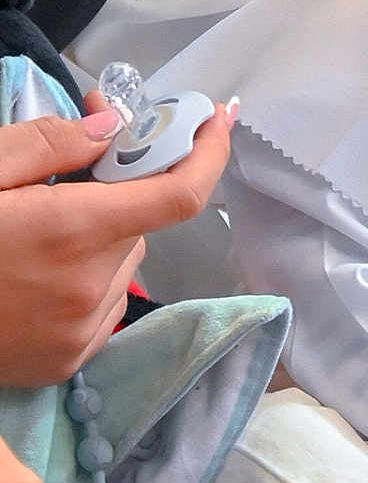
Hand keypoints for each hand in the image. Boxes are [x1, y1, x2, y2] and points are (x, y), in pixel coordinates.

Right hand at [0, 103, 232, 385]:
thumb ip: (47, 145)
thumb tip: (110, 127)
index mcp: (72, 231)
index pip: (179, 194)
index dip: (208, 152)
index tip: (218, 120)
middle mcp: (91, 286)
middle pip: (140, 228)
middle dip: (115, 200)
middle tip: (64, 186)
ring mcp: (82, 333)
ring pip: (122, 268)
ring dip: (98, 245)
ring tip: (33, 243)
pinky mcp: (69, 363)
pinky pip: (105, 308)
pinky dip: (86, 286)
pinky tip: (34, 281)